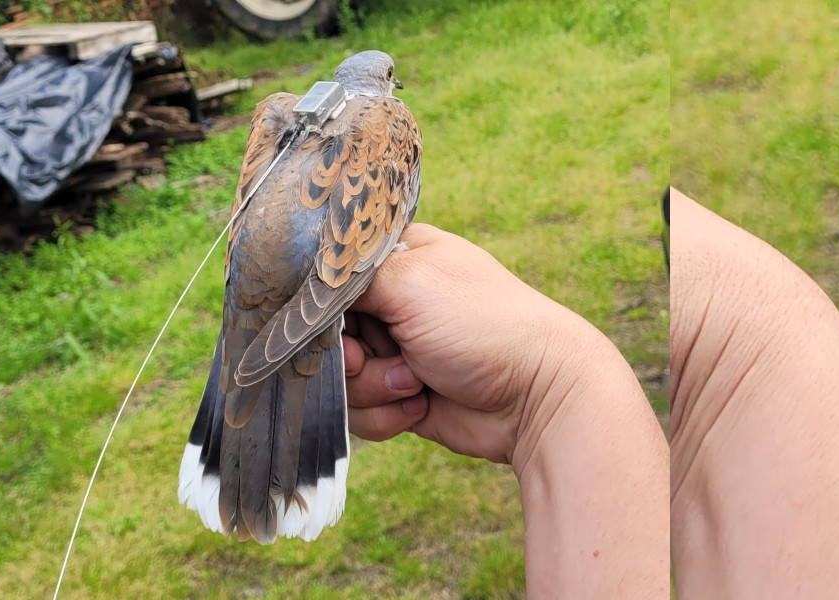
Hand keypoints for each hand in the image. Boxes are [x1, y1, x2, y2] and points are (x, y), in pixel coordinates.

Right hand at [341, 223, 668, 596]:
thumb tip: (301, 294)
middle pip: (325, 332)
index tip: (324, 319)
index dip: (318, 303)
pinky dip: (386, 415)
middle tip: (366, 356)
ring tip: (413, 382)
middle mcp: (393, 301)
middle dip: (346, 355)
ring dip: (372, 388)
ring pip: (339, 378)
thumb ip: (346, 280)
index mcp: (397, 257)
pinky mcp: (400, 396)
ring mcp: (396, 350)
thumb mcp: (409, 279)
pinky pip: (360, 412)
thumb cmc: (482, 324)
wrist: (537, 398)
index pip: (328, 273)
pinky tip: (420, 406)